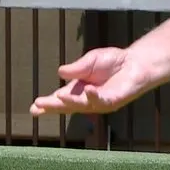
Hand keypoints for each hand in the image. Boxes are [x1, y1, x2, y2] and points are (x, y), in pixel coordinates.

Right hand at [29, 46, 152, 116]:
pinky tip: (88, 91)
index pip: (60, 98)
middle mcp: (86, 98)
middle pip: (66, 105)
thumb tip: (60, 72)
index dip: (48, 103)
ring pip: (81, 105)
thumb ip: (76, 68)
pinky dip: (94, 97)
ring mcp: (99, 102)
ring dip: (70, 102)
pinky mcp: (113, 101)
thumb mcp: (90, 61)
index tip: (34, 108)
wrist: (135, 62)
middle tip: (38, 108)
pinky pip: (101, 101)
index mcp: (78, 89)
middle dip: (52, 106)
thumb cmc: (112, 62)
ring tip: (58, 98)